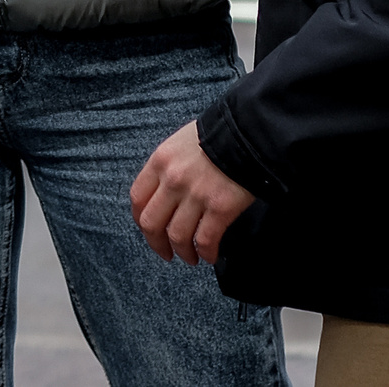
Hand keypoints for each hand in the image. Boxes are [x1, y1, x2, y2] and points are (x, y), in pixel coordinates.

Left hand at [130, 121, 253, 267]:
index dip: (141, 220)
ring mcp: (196, 194)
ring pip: (177, 236)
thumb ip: (170, 166)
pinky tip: (210, 255)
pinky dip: (206, 253)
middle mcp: (173, 179)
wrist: (250, 132)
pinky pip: (205, 240)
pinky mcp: (220, 208)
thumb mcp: (183, 141)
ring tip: (191, 257)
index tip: (149, 230)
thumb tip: (165, 193)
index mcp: (161, 160)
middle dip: (157, 244)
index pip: (138, 198)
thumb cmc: (219, 134)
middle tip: (166, 253)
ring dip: (183, 252)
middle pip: (152, 223)